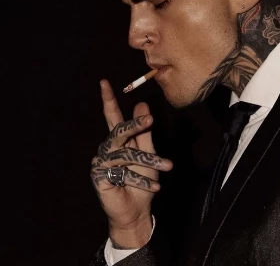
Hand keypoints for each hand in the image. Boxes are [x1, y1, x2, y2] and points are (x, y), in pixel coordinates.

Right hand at [90, 79, 172, 247]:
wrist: (137, 210)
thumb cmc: (142, 181)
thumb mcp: (148, 153)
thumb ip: (144, 132)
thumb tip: (142, 104)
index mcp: (119, 140)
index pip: (112, 117)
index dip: (108, 100)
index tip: (104, 82)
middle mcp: (108, 148)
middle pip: (118, 130)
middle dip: (135, 124)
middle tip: (150, 119)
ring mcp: (101, 162)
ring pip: (126, 153)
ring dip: (148, 161)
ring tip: (166, 167)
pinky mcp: (99, 177)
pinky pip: (122, 172)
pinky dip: (141, 179)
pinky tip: (154, 188)